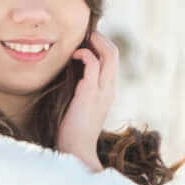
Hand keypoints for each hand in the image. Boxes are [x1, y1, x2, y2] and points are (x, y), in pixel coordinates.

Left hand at [56, 28, 116, 170]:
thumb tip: (69, 75)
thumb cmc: (73, 131)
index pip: (113, 61)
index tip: (85, 40)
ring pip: (110, 55)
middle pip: (115, 53)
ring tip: (82, 37)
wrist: (76, 151)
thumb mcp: (79, 106)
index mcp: (109, 91)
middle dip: (101, 39)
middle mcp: (110, 88)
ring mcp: (103, 91)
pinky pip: (93, 64)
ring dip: (96, 41)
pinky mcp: (90, 93)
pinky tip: (73, 55)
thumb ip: (79, 90)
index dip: (102, 46)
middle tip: (84, 33)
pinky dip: (84, 54)